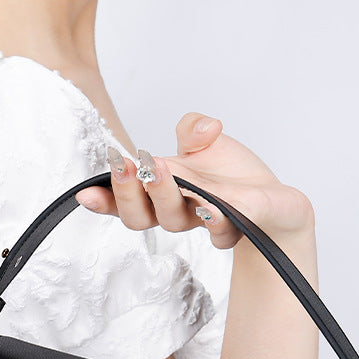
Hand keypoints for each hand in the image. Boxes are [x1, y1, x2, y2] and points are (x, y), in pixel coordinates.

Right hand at [75, 112, 314, 247]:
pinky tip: (211, 207)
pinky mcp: (234, 227)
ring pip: (173, 219)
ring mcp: (202, 220)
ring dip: (163, 195)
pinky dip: (214, 219)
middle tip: (129, 167)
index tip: (87, 192)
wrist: (271, 198)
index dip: (104, 199)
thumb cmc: (230, 173)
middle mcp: (176, 210)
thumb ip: (193, 128)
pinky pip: (221, 231)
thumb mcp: (205, 140)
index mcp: (160, 190)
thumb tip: (201, 128)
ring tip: (159, 171)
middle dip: (129, 192)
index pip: (125, 199)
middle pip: (140, 216)